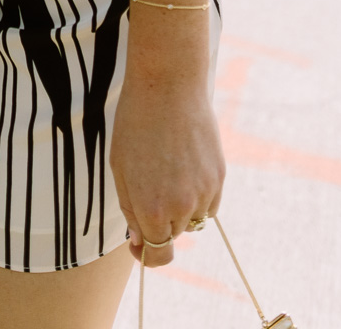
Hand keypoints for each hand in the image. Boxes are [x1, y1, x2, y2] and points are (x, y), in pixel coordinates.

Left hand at [111, 73, 224, 266]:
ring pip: (193, 219)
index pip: (158, 254)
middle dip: (160, 219)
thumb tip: (140, 243)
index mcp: (151, 208)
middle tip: (149, 182)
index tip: (141, 246)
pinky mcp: (220, 176)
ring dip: (181, 206)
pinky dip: (199, 194)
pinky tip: (185, 165)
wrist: (167, 85)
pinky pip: (210, 203)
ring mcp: (204, 192)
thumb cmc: (136, 123)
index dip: (148, 255)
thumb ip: (130, 210)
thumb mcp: (120, 168)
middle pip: (173, 234)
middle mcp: (181, 207)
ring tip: (167, 167)